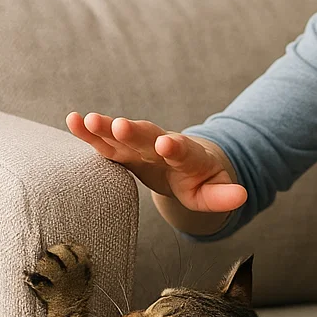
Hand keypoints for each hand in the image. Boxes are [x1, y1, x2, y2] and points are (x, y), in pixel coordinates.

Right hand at [65, 111, 247, 213]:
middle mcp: (162, 144)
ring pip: (123, 135)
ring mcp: (141, 145)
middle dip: (135, 132)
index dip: (176, 147)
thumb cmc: (201, 181)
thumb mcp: (215, 192)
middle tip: (120, 126)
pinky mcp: (124, 150)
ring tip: (87, 120)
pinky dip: (90, 132)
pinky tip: (72, 120)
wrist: (188, 162)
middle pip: (148, 136)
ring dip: (105, 128)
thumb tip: (243, 197)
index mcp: (188, 157)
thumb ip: (224, 196)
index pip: (183, 151)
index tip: (167, 144)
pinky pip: (106, 141)